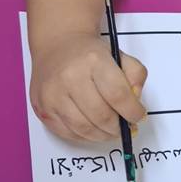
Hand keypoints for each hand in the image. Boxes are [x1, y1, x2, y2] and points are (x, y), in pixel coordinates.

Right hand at [30, 32, 147, 143]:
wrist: (58, 44)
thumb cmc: (90, 54)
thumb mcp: (120, 55)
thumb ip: (136, 76)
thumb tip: (135, 103)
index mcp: (93, 60)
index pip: (118, 95)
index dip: (132, 112)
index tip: (139, 116)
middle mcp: (70, 77)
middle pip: (101, 116)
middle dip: (118, 127)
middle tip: (125, 127)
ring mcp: (53, 94)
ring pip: (84, 129)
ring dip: (103, 135)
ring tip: (111, 130)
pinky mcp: (42, 108)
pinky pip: (67, 133)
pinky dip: (85, 137)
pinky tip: (93, 129)